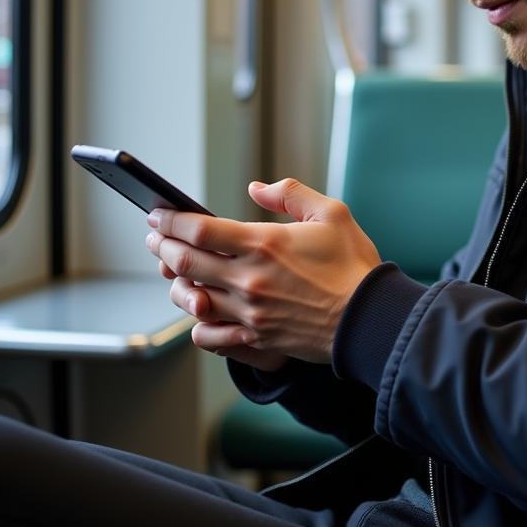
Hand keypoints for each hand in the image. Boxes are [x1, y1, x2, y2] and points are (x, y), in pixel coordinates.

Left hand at [145, 178, 380, 365]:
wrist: (370, 319)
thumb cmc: (354, 265)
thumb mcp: (332, 214)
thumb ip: (290, 194)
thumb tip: (255, 188)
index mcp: (265, 244)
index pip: (199, 229)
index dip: (170, 219)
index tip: (158, 213)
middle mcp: (249, 280)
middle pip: (185, 261)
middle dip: (163, 245)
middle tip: (156, 236)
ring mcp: (250, 313)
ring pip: (191, 298)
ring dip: (175, 281)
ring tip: (174, 269)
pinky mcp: (256, 338)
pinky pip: (208, 336)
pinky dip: (196, 322)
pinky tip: (200, 309)